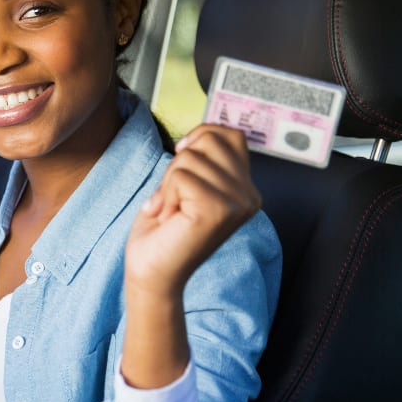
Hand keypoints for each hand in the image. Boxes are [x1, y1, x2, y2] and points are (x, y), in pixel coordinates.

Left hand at [125, 125, 261, 299]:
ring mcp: (237, 204)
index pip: (232, 135)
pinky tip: (168, 218)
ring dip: (168, 183)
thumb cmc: (163, 228)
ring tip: (171, 210)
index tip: (180, 160)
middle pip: (211, 140)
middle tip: (173, 196)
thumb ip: (203, 159)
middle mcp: (250, 196)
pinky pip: (181, 176)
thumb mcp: (188, 183)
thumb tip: (205, 130)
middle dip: (179, 163)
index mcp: (247, 189)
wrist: (152, 271)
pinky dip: (164, 194)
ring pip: (191, 158)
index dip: (200, 136)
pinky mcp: (218, 211)